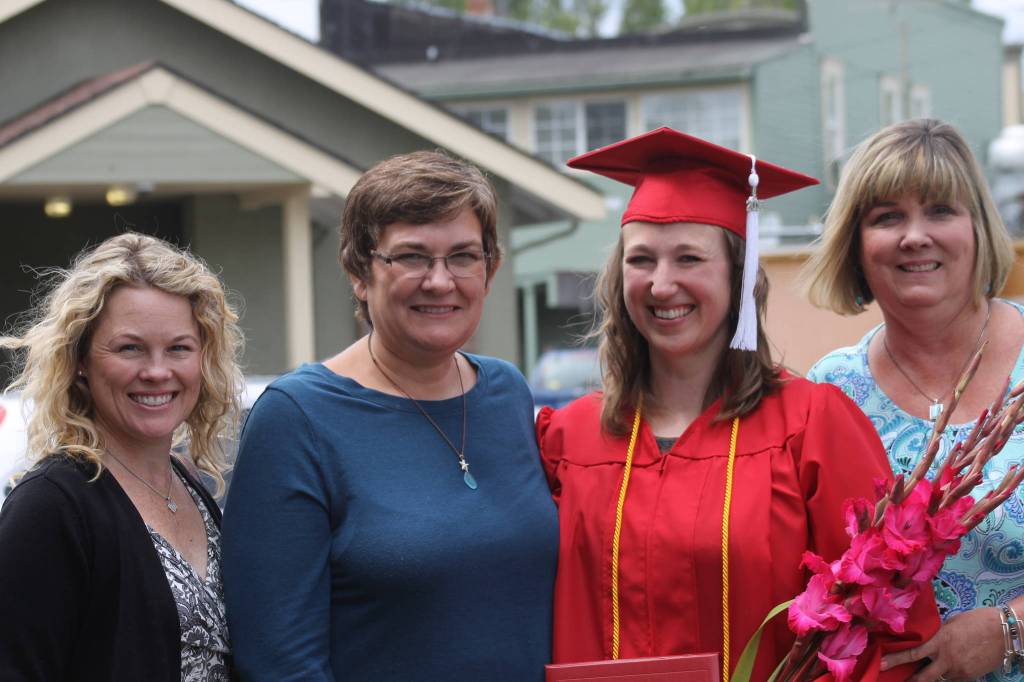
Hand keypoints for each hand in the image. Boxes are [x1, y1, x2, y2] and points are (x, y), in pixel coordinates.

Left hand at [880, 607, 1003, 680]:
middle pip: (923, 676)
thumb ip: (936, 633)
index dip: (895, 660)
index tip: (881, 664)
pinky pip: (953, 680)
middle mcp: (947, 658)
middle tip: (898, 681)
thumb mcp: (950, 624)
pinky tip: (945, 672)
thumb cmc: (976, 620)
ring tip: (921, 675)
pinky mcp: (970, 677)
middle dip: (909, 680)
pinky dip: (947, 677)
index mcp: (939, 641)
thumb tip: (925, 638)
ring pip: (938, 679)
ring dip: (930, 678)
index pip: (913, 653)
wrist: (1003, 631)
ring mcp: (959, 670)